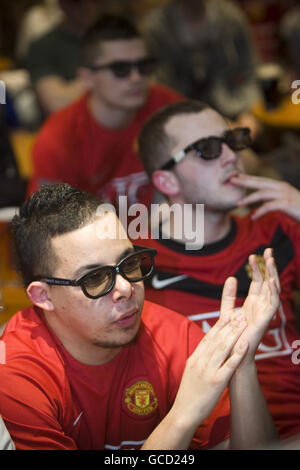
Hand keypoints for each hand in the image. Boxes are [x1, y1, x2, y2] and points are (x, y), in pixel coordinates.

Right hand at [172, 307, 247, 428]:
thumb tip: (209, 348)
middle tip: (240, 314)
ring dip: (235, 333)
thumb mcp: (190, 371)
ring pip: (223, 347)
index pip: (208, 337)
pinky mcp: (217, 381)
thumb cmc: (189, 394)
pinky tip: (245, 344)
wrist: (183, 412)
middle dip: (230, 325)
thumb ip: (199, 358)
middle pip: (217, 339)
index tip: (228, 314)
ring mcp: (208, 370)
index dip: (219, 325)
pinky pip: (229, 364)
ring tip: (244, 323)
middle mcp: (201, 361)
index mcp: (194, 358)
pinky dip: (238, 353)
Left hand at [226, 248, 279, 361]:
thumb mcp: (227, 310)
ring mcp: (265, 312)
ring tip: (271, 260)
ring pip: (272, 289)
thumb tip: (232, 277)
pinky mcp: (266, 320)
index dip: (257, 268)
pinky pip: (273, 303)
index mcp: (253, 303)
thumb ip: (229, 295)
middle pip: (267, 281)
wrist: (232, 355)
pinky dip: (273, 291)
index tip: (253, 255)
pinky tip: (271, 280)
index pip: (258, 281)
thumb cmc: (231, 336)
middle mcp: (261, 306)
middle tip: (267, 250)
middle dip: (268, 266)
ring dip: (273, 274)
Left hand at [230, 174, 299, 221]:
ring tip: (238, 203)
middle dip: (244, 181)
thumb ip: (272, 198)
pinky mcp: (287, 204)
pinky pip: (269, 206)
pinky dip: (260, 211)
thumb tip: (261, 199)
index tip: (235, 176)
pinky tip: (253, 217)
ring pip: (262, 194)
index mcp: (279, 185)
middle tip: (231, 179)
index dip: (247, 177)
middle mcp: (281, 187)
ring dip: (249, 198)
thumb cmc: (298, 209)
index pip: (260, 180)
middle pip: (259, 182)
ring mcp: (284, 194)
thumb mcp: (283, 201)